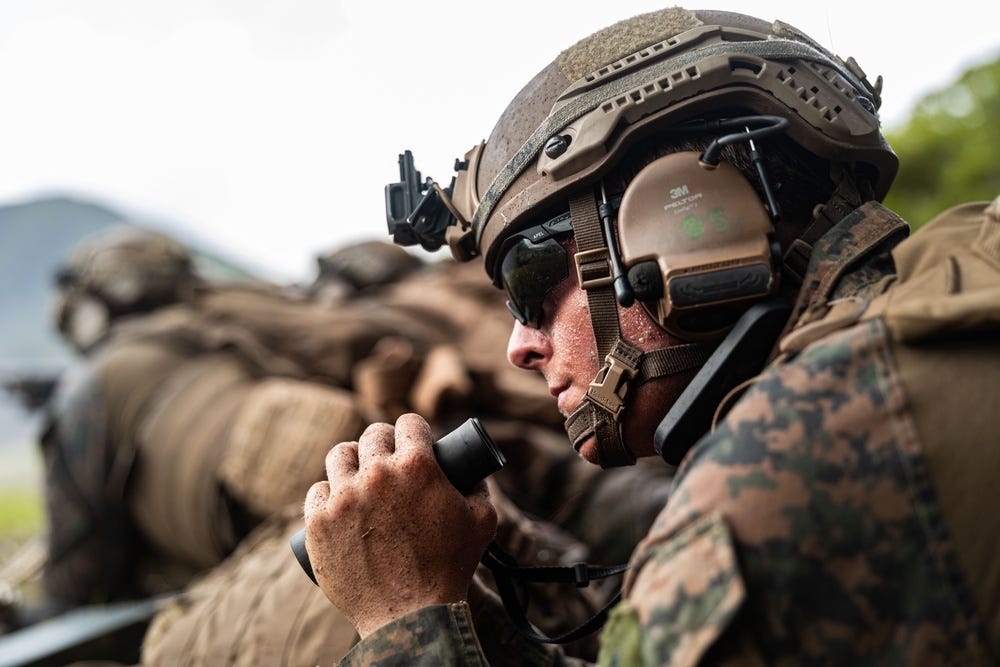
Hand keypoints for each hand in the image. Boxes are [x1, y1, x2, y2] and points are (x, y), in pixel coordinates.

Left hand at [303, 413, 497, 636]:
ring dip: (352, 460)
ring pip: (340, 455)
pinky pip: (316, 491)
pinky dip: (328, 494)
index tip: (413, 439)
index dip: (413, 429)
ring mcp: (343, 498)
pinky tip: (337, 502)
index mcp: (417, 466)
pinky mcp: (318, 523)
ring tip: (358, 474)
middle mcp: (376, 474)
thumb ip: (479, 489)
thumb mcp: (481, 521)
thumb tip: (472, 476)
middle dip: (384, 441)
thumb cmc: (450, 568)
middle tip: (387, 459)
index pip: (408, 422)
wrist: (410, 615)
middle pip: (372, 435)